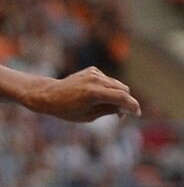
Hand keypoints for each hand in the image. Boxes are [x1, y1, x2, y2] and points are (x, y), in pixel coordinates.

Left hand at [26, 67, 140, 121]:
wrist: (49, 95)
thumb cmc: (66, 110)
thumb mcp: (87, 116)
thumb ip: (108, 110)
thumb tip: (125, 108)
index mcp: (94, 93)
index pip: (122, 98)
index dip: (132, 106)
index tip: (137, 113)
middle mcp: (95, 80)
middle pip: (123, 89)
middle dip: (125, 101)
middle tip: (120, 115)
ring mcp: (94, 73)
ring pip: (116, 84)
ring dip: (117, 95)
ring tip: (108, 107)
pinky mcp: (92, 70)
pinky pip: (107, 80)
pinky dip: (107, 88)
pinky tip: (95, 96)